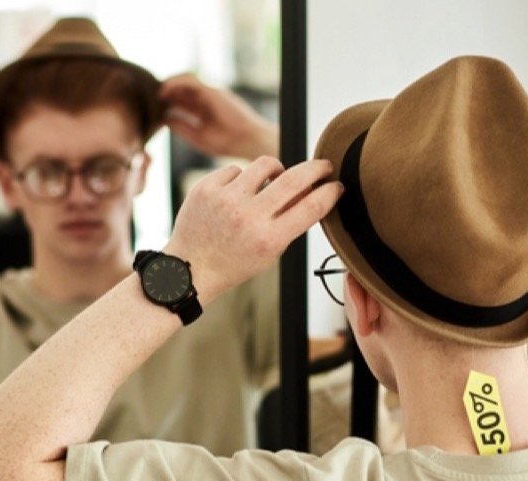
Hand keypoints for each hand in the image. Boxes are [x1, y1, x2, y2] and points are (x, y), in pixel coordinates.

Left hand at [160, 74, 278, 159]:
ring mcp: (210, 93)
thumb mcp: (198, 137)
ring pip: (185, 80)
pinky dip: (176, 83)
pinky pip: (191, 81)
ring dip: (168, 84)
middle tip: (148, 96)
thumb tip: (164, 119)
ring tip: (156, 92)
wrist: (249, 141)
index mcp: (203, 109)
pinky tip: (164, 90)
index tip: (151, 106)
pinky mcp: (213, 91)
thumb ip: (182, 127)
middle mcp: (206, 98)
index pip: (181, 99)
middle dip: (165, 90)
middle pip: (181, 87)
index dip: (165, 100)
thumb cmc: (228, 143)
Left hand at [163, 157, 341, 298]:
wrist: (190, 268)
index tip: (337, 186)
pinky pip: (236, 169)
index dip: (330, 193)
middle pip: (295, 179)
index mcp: (269, 240)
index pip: (311, 207)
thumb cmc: (235, 262)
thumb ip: (291, 224)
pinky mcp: (206, 187)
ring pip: (266, 164)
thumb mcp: (270, 253)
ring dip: (277, 169)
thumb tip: (313, 191)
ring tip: (274, 178)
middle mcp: (248, 218)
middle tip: (324, 166)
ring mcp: (225, 200)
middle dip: (316, 168)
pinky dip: (242, 178)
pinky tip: (238, 193)